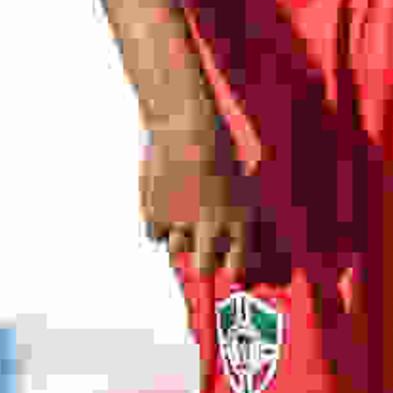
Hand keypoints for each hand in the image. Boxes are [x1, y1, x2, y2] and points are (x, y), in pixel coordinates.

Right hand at [141, 108, 271, 285]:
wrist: (184, 124)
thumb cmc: (215, 142)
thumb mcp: (238, 176)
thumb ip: (235, 206)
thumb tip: (228, 232)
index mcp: (237, 219)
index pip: (237, 265)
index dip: (231, 268)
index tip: (228, 268)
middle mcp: (210, 226)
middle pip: (202, 268)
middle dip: (201, 263)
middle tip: (198, 250)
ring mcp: (179, 222)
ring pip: (175, 250)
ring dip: (178, 238)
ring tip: (181, 210)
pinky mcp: (154, 214)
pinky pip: (154, 234)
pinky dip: (157, 222)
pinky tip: (164, 199)